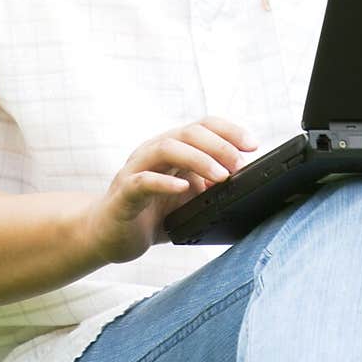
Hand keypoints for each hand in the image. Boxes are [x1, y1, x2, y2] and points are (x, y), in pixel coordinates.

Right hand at [86, 116, 258, 263]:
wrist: (108, 235)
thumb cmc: (149, 213)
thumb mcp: (188, 198)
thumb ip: (208, 186)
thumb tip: (240, 182)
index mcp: (171, 148)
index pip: (203, 126)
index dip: (229, 131)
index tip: (253, 145)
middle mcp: (153, 151)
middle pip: (188, 132)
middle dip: (219, 145)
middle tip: (240, 164)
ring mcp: (136, 169)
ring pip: (167, 148)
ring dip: (198, 159)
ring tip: (221, 176)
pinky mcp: (124, 194)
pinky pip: (142, 181)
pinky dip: (164, 182)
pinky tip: (183, 188)